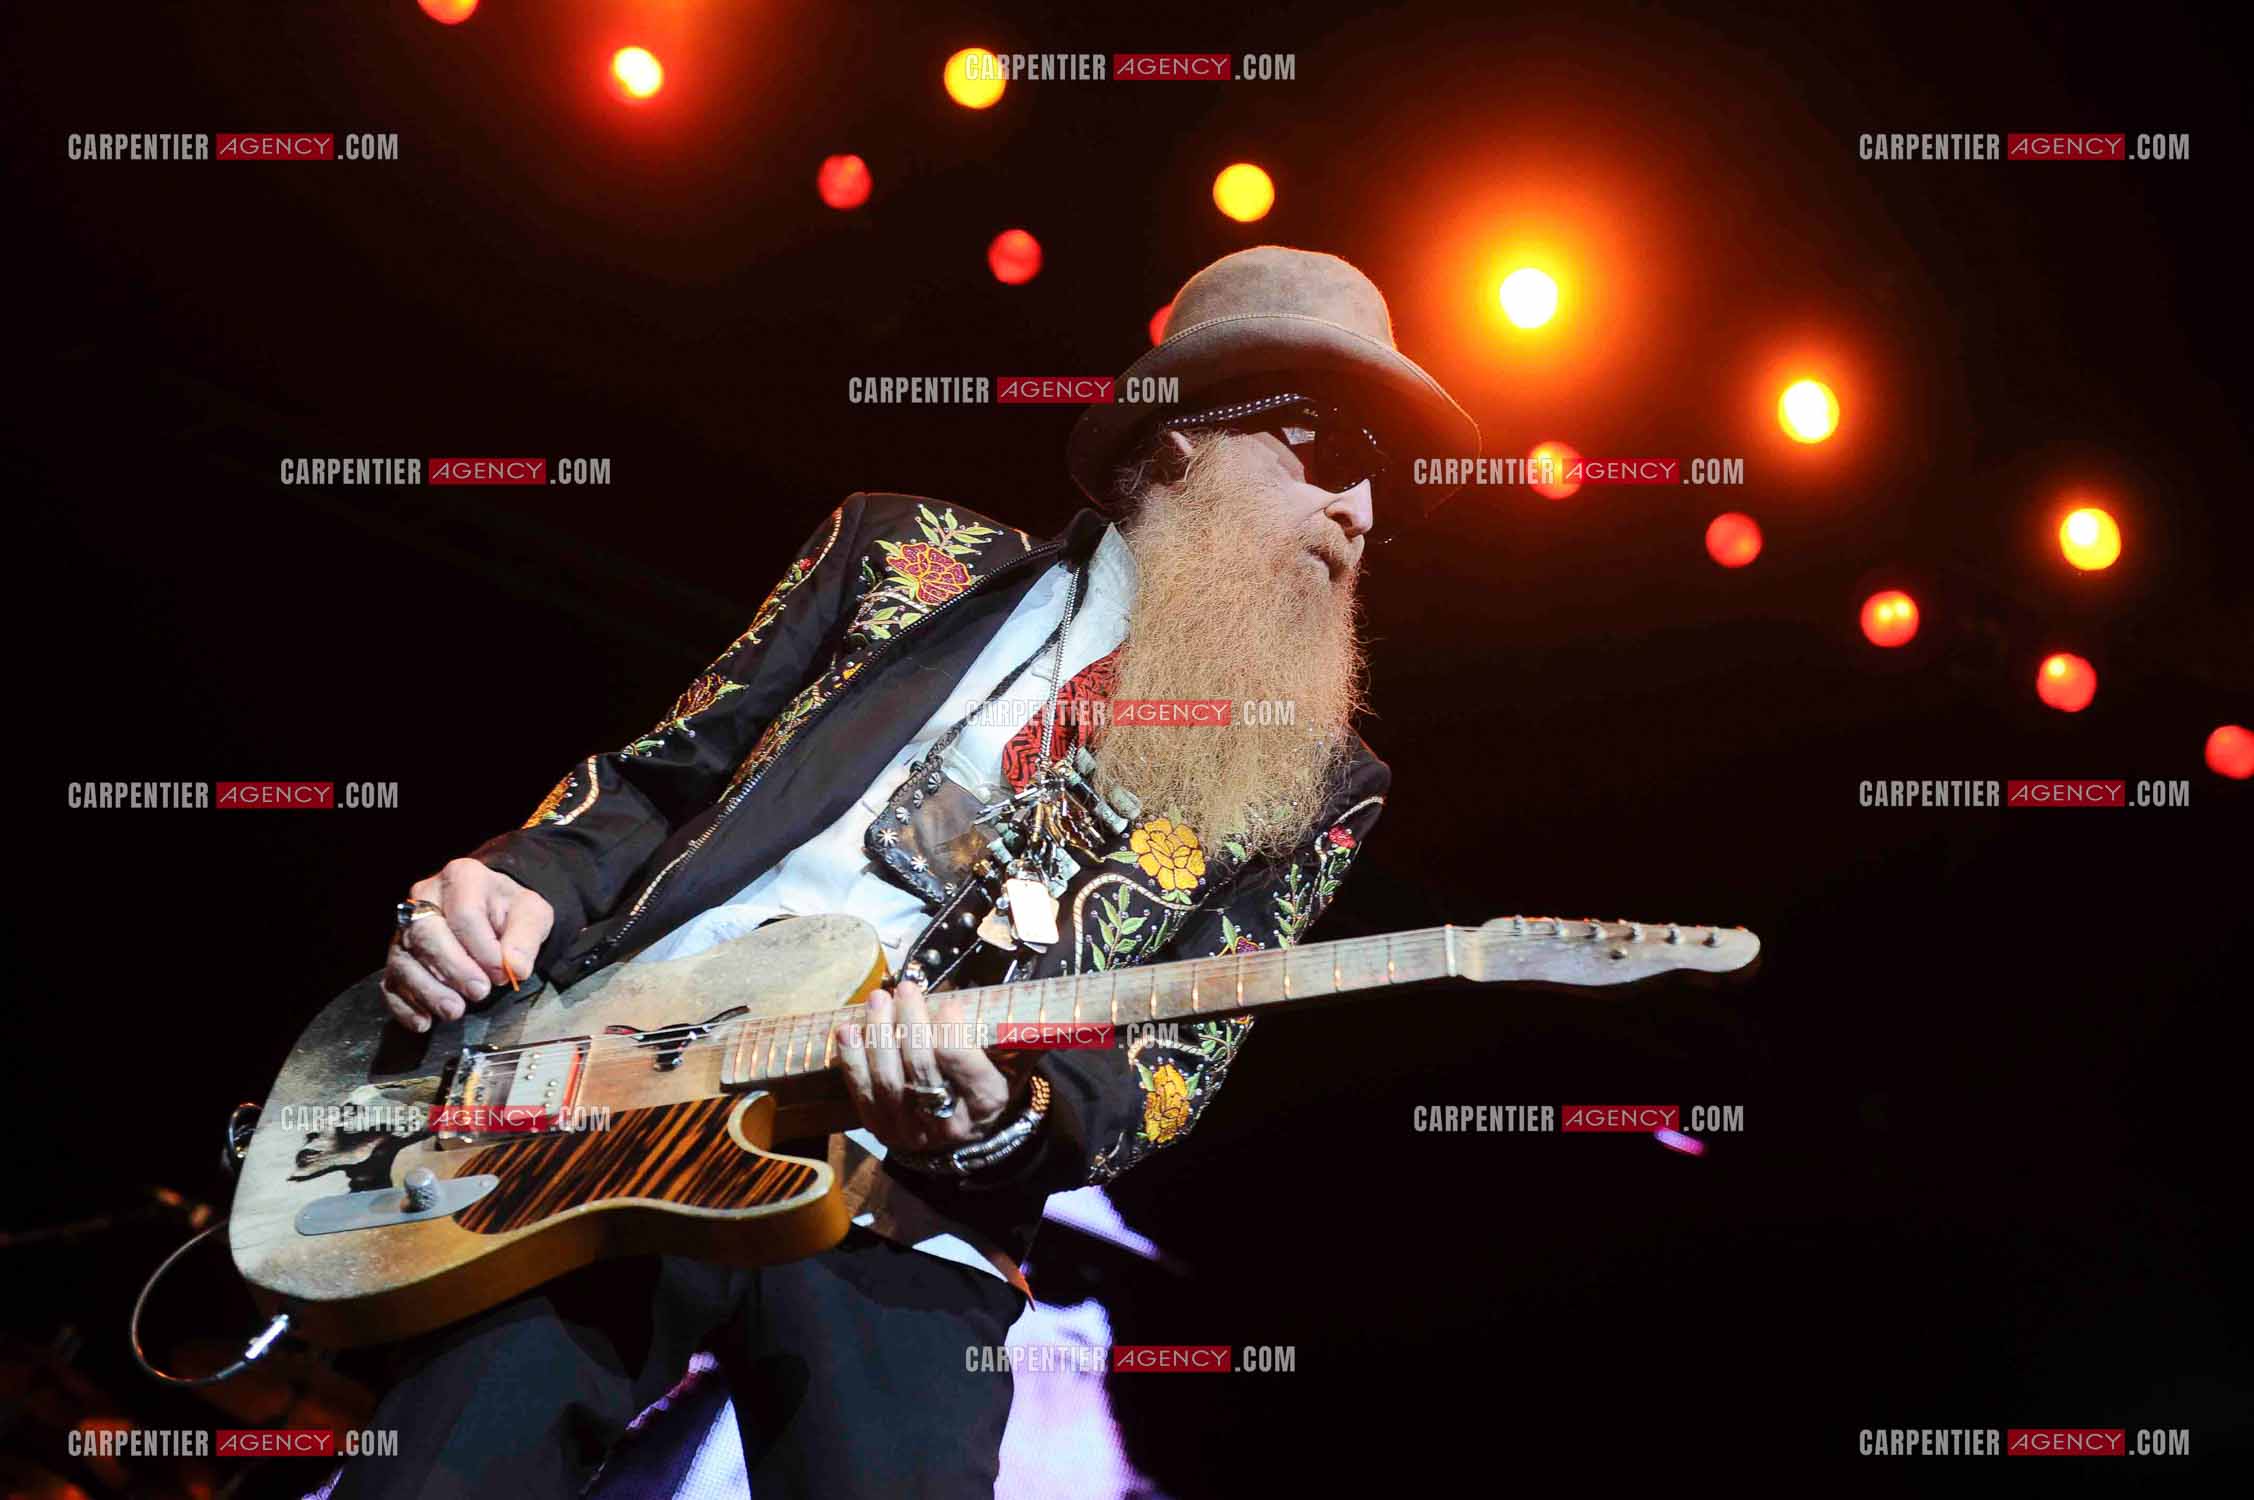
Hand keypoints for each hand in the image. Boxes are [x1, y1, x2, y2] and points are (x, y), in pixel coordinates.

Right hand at [381, 858, 553, 1032]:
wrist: (492, 912)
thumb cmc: (509, 911)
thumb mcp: (531, 914)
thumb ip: (526, 937)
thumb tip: (516, 967)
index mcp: (461, 878)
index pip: (464, 915)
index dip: (484, 949)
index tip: (503, 973)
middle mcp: (424, 898)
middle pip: (426, 934)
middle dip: (452, 968)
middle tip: (479, 992)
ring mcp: (405, 929)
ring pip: (404, 960)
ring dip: (427, 990)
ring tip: (454, 1010)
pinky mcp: (398, 957)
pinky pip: (390, 983)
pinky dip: (404, 1005)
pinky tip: (424, 1021)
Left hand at [830, 977, 1026, 1153]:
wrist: (968, 1132)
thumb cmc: (994, 1081)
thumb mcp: (1017, 1061)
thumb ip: (1024, 1034)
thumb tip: (1045, 1006)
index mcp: (986, 1102)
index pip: (964, 1066)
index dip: (952, 1032)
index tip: (948, 1003)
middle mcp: (948, 1123)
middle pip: (922, 1070)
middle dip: (910, 1024)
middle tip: (905, 989)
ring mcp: (911, 1130)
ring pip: (888, 1081)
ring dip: (878, 1035)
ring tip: (877, 1000)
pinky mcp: (882, 1129)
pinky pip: (862, 1093)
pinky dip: (852, 1061)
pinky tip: (848, 1031)